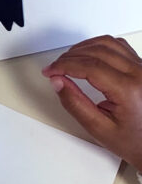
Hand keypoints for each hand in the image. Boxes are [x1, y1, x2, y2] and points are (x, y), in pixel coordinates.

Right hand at [42, 35, 141, 170]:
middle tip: (54, 68)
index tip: (50, 71)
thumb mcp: (98, 128)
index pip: (90, 66)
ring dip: (83, 48)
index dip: (64, 65)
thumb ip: (75, 103)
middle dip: (69, 57)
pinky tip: (86, 55)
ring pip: (107, 43)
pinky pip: (118, 46)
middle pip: (97, 51)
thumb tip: (58, 82)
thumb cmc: (133, 140)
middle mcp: (140, 74)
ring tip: (67, 61)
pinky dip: (98, 46)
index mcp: (129, 90)